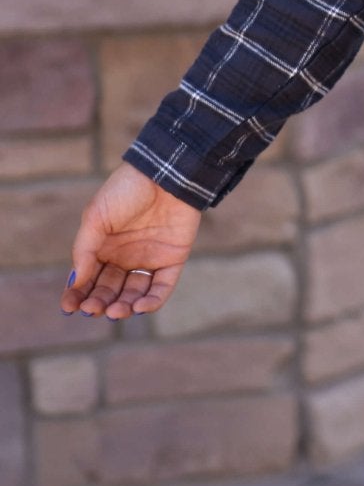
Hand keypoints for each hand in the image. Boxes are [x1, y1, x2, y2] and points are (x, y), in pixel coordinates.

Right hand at [60, 163, 202, 320]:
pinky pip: (161, 288)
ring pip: (133, 294)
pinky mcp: (172, 260)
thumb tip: (76, 283)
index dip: (77, 294)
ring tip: (115, 312)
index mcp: (103, 247)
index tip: (68, 307)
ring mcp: (148, 260)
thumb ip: (85, 250)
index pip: (87, 279)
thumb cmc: (126, 190)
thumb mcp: (96, 217)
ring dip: (123, 307)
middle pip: (109, 290)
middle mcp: (124, 257)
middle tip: (92, 309)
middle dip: (99, 302)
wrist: (165, 173)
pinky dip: (151, 302)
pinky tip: (138, 308)